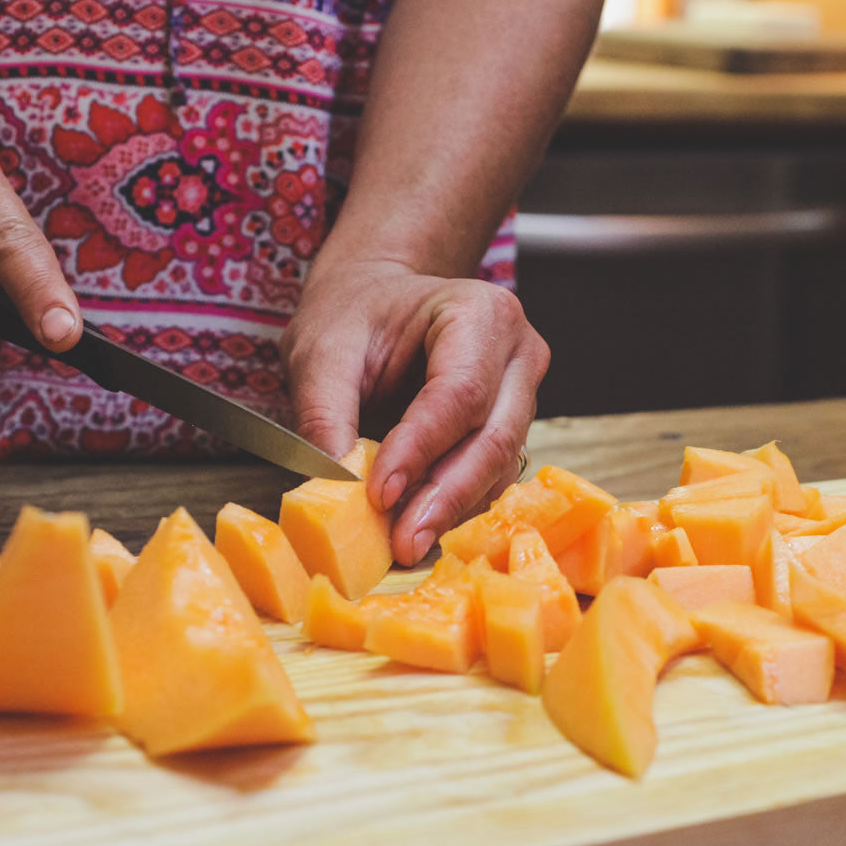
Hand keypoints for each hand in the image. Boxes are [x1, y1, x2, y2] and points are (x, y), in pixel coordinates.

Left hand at [282, 258, 548, 565]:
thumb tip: (331, 484)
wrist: (376, 302)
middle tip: (403, 543)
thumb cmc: (355, 314)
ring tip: (404, 542)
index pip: (459, 393)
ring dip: (451, 510)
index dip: (420, 449)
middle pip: (493, 438)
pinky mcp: (512, 430)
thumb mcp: (322, 351)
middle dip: (445, 497)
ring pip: (498, 467)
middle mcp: (518, 354)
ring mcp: (523, 395)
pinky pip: (492, 478)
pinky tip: (418, 526)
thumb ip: (324, 413)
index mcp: (480, 313)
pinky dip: (455, 507)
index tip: (378, 493)